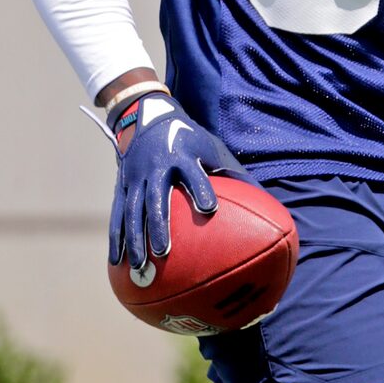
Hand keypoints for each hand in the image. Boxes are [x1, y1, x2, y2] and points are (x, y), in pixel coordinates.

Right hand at [107, 92, 249, 268]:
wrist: (147, 116)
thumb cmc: (190, 139)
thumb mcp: (212, 148)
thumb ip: (233, 173)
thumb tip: (266, 200)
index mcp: (182, 157)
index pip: (193, 174)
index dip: (200, 189)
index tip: (209, 209)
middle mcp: (157, 167)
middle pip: (156, 199)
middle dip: (159, 225)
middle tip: (163, 252)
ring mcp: (137, 177)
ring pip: (133, 211)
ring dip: (135, 238)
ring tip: (140, 266)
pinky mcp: (122, 186)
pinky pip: (118, 214)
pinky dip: (117, 238)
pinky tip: (118, 262)